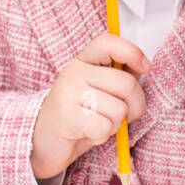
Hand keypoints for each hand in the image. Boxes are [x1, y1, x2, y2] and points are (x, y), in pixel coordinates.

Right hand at [30, 32, 148, 179]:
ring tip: (96, 125)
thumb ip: (117, 78)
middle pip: (126, 83)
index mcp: (82, 61)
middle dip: (135, 106)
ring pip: (119, 110)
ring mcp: (68, 93)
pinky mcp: (67, 117)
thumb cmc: (77, 117)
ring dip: (114, 125)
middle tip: (121, 117)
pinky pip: (105, 127)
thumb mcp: (96, 91)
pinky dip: (101, 137)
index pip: (107, 42)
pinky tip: (87, 134)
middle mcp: (73, 72)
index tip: (144, 67)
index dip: (132, 52)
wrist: (40, 142)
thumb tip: (143, 66)